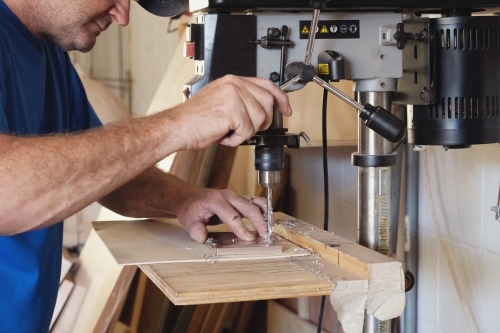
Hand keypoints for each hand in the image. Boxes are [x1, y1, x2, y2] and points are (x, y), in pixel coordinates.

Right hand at [168, 75, 291, 149]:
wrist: (178, 127)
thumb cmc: (195, 119)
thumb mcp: (221, 101)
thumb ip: (242, 99)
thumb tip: (262, 110)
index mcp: (233, 80)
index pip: (267, 85)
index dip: (281, 99)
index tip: (286, 109)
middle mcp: (234, 85)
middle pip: (268, 104)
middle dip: (262, 122)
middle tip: (245, 129)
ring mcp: (234, 96)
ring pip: (259, 119)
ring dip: (245, 132)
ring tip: (228, 131)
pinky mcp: (232, 111)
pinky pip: (247, 131)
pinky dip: (236, 139)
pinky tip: (223, 135)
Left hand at [172, 187, 267, 243]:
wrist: (189, 197)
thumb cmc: (190, 208)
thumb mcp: (189, 220)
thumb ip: (195, 229)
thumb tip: (201, 237)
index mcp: (215, 200)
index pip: (232, 215)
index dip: (241, 227)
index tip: (248, 238)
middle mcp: (227, 196)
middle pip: (248, 207)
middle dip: (258, 222)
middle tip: (265, 235)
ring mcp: (234, 196)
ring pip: (254, 202)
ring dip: (264, 214)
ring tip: (270, 226)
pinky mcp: (239, 199)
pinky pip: (254, 202)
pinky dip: (263, 210)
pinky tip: (268, 219)